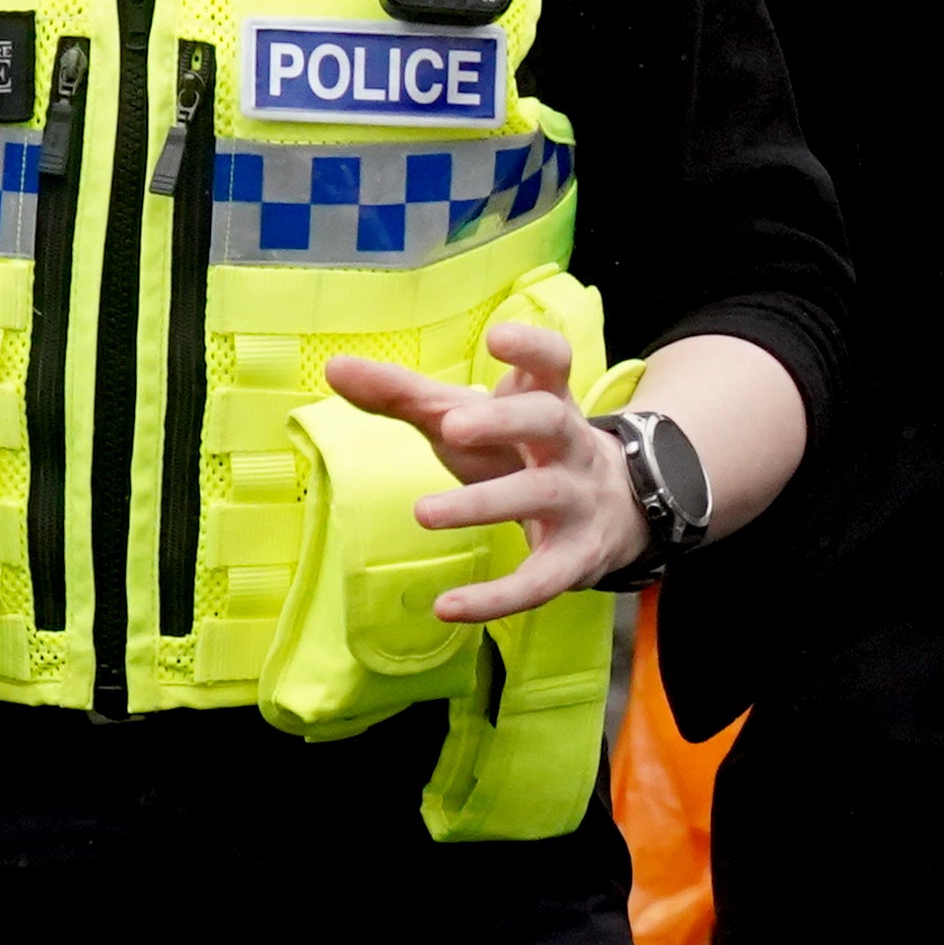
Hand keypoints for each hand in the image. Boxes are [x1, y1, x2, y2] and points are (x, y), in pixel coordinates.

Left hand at [315, 317, 632, 623]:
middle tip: (452, 424)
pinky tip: (447, 607)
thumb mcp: (467, 419)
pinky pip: (539, 580)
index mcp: (546, 400)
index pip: (552, 362)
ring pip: (539, 496)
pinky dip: (496, 598)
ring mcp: (576, 500)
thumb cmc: (516, 451)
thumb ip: (404, 394)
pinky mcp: (575, 557)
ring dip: (484, 503)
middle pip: (550, 422)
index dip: (531, 348)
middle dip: (506, 421)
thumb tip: (334, 365)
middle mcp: (569, 445)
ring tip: (422, 513)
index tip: (498, 338)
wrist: (609, 509)